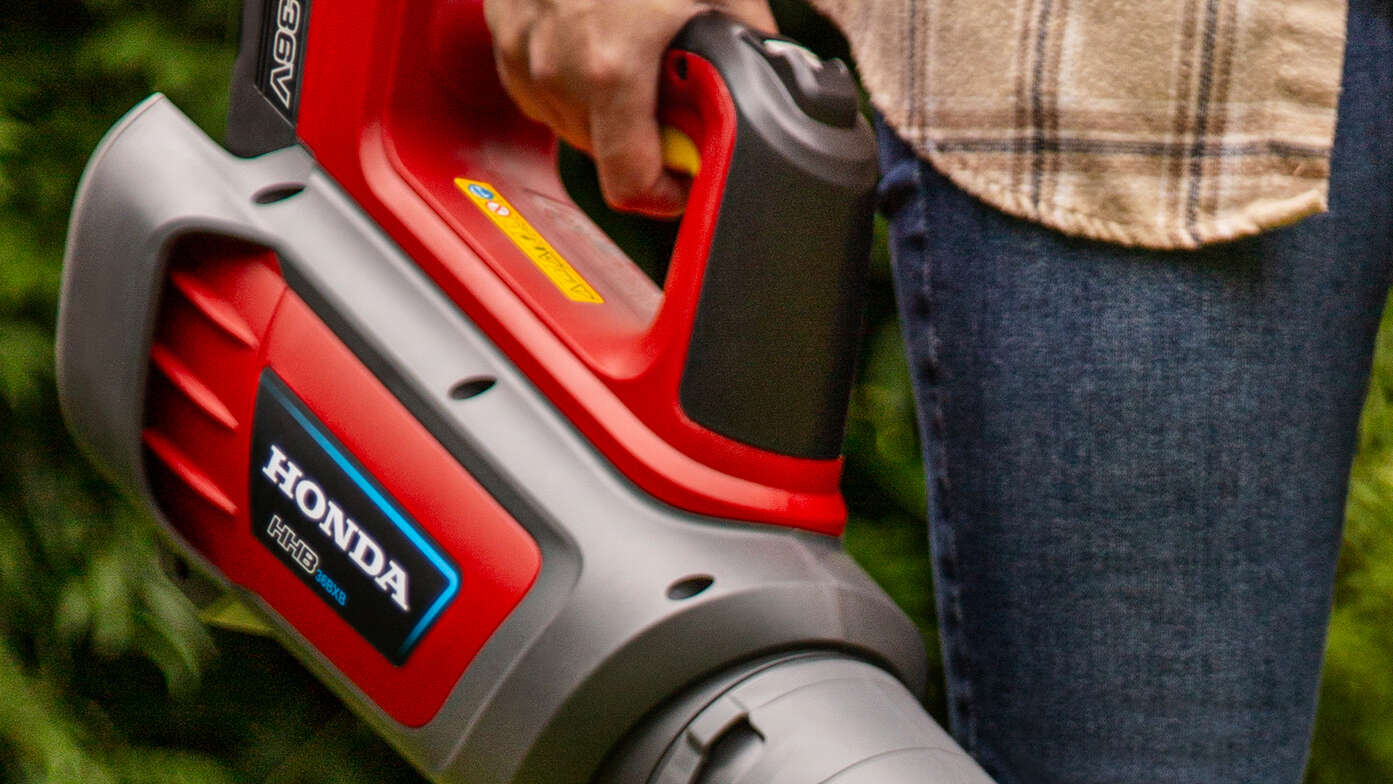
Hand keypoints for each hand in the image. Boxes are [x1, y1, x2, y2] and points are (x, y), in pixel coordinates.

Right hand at [484, 0, 775, 215]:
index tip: (686, 178)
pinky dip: (567, 82)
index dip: (666, 194)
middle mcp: (556, 70)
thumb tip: (773, 79)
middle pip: (602, 155)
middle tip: (673, 104)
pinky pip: (535, 88)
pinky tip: (594, 45)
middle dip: (643, 142)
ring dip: (604, 114)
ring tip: (634, 64)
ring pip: (567, 124)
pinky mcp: (502, 33)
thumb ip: (749, 44)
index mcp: (611, 69)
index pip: (629, 184)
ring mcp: (522, 52)